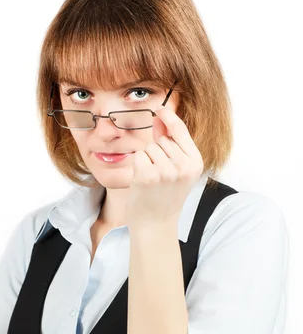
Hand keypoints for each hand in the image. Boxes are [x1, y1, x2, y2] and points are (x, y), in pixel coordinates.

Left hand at [126, 106, 203, 231]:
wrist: (156, 224)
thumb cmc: (165, 197)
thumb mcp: (176, 170)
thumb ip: (170, 143)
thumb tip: (160, 118)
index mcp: (195, 163)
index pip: (180, 130)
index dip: (169, 117)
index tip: (160, 109)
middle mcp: (183, 166)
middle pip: (162, 140)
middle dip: (157, 151)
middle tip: (160, 176)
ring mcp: (166, 171)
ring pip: (149, 148)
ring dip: (147, 160)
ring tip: (153, 180)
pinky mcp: (148, 175)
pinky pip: (139, 156)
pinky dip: (138, 166)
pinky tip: (144, 182)